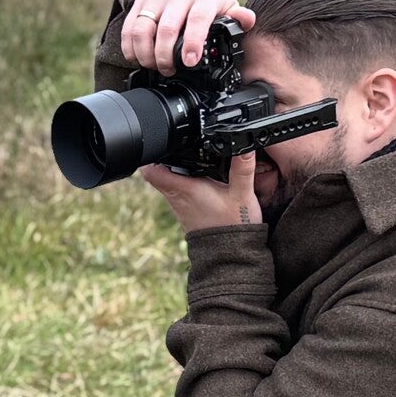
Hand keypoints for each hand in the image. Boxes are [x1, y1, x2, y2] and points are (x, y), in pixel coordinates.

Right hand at [121, 0, 255, 75]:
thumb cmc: (207, 5)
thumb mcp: (225, 10)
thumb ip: (236, 18)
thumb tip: (248, 19)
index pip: (196, 19)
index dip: (192, 42)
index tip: (189, 62)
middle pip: (166, 29)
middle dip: (164, 56)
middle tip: (168, 70)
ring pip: (142, 29)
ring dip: (145, 54)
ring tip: (152, 65)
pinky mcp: (140, 2)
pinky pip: (129, 28)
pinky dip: (130, 48)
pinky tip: (137, 58)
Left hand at [140, 151, 260, 233]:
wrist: (230, 253)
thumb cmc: (233, 225)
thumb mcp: (242, 193)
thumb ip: (242, 169)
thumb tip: (244, 145)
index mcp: (184, 189)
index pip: (152, 171)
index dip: (151, 154)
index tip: (159, 143)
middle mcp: (176, 197)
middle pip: (158, 172)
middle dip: (166, 157)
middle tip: (179, 144)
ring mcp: (178, 205)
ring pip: (167, 181)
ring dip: (175, 169)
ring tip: (189, 155)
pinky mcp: (185, 210)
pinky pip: (177, 191)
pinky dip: (183, 181)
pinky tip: (197, 176)